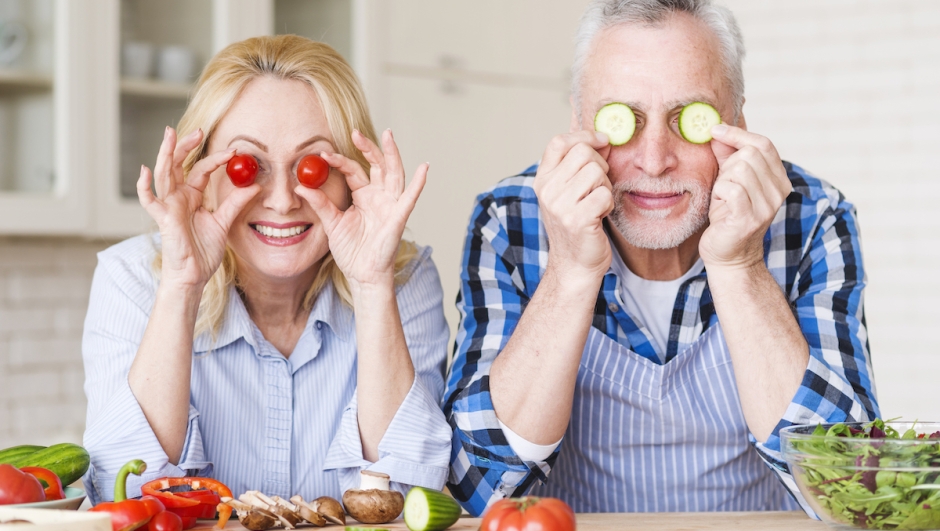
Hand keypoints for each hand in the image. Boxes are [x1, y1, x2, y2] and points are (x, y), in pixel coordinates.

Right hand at [137, 127, 259, 288]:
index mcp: (192, 196)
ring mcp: (168, 206)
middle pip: (178, 164)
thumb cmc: (203, 251)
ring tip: (170, 134)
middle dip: (186, 146)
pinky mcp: (162, 218)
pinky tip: (145, 171)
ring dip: (166, 154)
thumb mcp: (224, 223)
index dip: (215, 159)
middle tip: (198, 130)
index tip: (234, 151)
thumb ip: (236, 204)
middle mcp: (178, 197)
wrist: (194, 275)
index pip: (201, 170)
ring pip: (164, 174)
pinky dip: (144, 186)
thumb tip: (255, 186)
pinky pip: (149, 200)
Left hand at [294, 129, 426, 289]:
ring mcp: (390, 205)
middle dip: (368, 147)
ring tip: (388, 135)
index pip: (353, 170)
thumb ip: (320, 203)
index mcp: (363, 195)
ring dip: (392, 154)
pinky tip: (424, 169)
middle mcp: (379, 196)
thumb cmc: (351, 251)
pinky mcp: (398, 217)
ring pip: (394, 174)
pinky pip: (410, 198)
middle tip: (355, 133)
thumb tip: (301, 187)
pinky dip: (418, 184)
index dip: (340, 161)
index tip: (323, 154)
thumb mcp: (331, 223)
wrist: (361, 274)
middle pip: (377, 165)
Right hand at [533, 130, 613, 283]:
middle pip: (583, 153)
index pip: (558, 142)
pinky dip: (609, 204)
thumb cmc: (577, 226)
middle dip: (600, 166)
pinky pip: (605, 194)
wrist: (574, 264)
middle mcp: (547, 190)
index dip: (584, 136)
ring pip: (597, 172)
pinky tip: (600, 215)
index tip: (602, 141)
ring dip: (605, 187)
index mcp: (542, 180)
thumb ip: (579, 165)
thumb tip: (604, 137)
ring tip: (597, 204)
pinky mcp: (577, 219)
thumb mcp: (568, 191)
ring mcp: (560, 205)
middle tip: (598, 186)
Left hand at [699, 125, 791, 271]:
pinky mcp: (750, 218)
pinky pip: (731, 189)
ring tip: (722, 200)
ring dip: (722, 182)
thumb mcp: (728, 181)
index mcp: (779, 179)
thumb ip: (726, 157)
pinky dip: (718, 194)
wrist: (729, 256)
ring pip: (739, 170)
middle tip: (722, 185)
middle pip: (749, 154)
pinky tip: (720, 207)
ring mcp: (767, 206)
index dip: (738, 134)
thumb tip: (716, 131)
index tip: (714, 130)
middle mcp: (779, 191)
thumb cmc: (727, 217)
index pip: (763, 144)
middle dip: (727, 165)